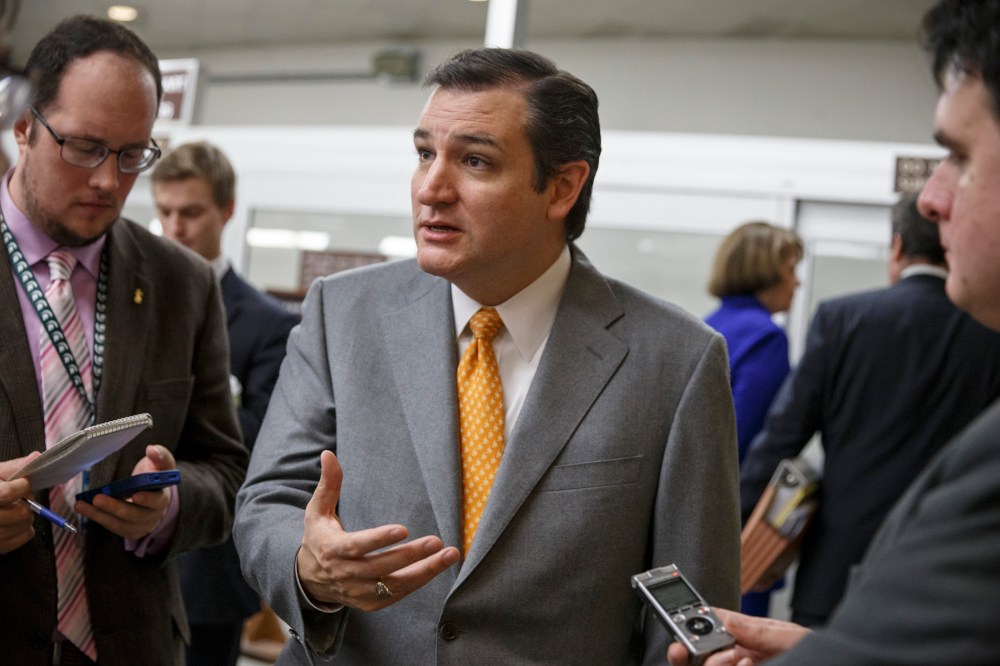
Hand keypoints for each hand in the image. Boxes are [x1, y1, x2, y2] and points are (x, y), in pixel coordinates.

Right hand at [0, 453, 39, 553]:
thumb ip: (12, 468)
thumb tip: (35, 458)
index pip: (7, 494)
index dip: (22, 486)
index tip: (23, 483)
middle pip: (20, 514)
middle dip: (27, 504)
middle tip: (20, 498)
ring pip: (23, 527)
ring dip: (26, 517)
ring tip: (15, 509)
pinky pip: (20, 540)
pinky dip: (24, 531)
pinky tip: (15, 522)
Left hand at [75, 445, 175, 539]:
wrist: (152, 493)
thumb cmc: (154, 475)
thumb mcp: (161, 463)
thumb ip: (159, 455)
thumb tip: (151, 449)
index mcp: (163, 497)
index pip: (157, 500)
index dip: (147, 499)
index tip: (135, 494)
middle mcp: (153, 515)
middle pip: (135, 515)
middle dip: (115, 507)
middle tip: (97, 498)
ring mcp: (140, 525)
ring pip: (120, 523)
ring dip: (99, 515)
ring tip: (81, 505)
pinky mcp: (127, 530)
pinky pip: (112, 527)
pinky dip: (97, 518)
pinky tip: (84, 509)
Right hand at [296, 450, 459, 610]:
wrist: (310, 579)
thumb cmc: (319, 537)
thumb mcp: (317, 511)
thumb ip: (328, 484)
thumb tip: (328, 454)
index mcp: (333, 550)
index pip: (357, 547)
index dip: (379, 540)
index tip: (403, 529)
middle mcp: (346, 575)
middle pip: (381, 567)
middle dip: (411, 555)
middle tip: (436, 541)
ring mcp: (359, 592)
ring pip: (394, 585)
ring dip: (425, 571)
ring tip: (449, 554)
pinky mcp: (370, 603)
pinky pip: (398, 595)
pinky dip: (419, 582)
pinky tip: (438, 566)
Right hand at [666, 608, 810, 665]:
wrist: (830, 662)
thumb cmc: (812, 651)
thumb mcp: (786, 635)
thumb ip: (757, 630)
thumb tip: (727, 620)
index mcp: (740, 634)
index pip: (705, 625)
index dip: (687, 624)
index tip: (680, 623)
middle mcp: (734, 655)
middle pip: (696, 654)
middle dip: (686, 650)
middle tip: (685, 647)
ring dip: (714, 662)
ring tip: (737, 657)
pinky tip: (746, 665)